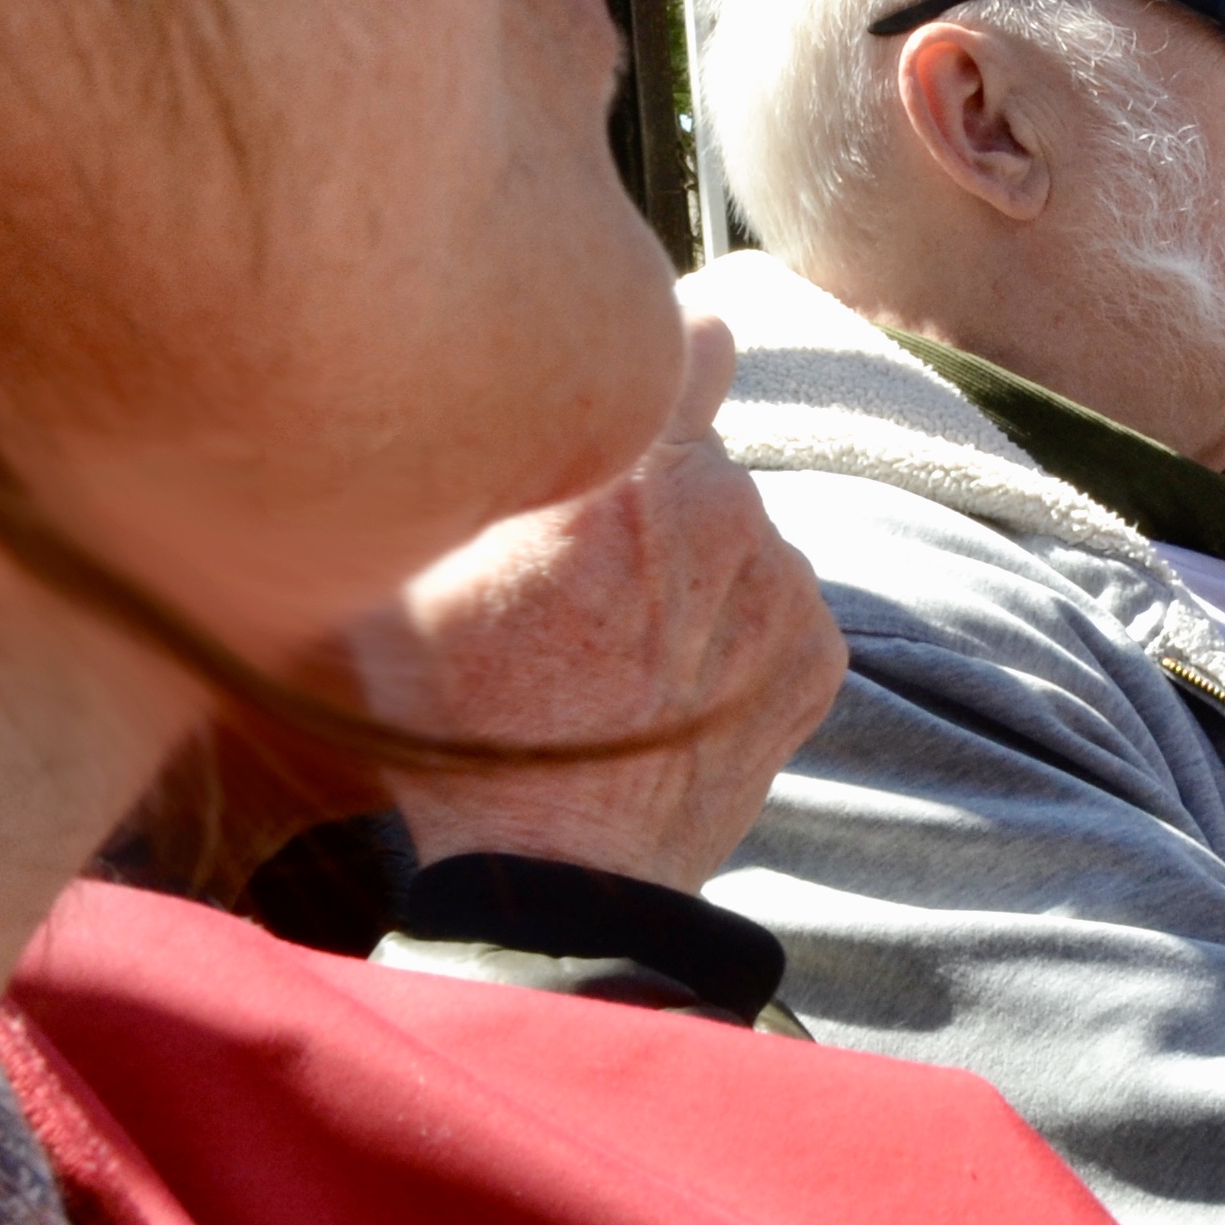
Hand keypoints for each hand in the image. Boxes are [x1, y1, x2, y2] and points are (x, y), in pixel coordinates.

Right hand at [348, 316, 851, 894]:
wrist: (545, 885)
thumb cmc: (450, 727)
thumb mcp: (407, 575)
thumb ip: (466, 467)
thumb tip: (476, 399)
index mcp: (628, 462)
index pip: (688, 339)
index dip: (651, 364)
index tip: (620, 394)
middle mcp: (726, 503)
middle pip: (701, 452)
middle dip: (652, 486)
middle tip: (581, 572)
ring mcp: (782, 584)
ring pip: (737, 536)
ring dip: (692, 567)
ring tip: (613, 658)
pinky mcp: (817, 658)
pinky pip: (774, 611)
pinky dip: (732, 637)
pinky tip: (662, 696)